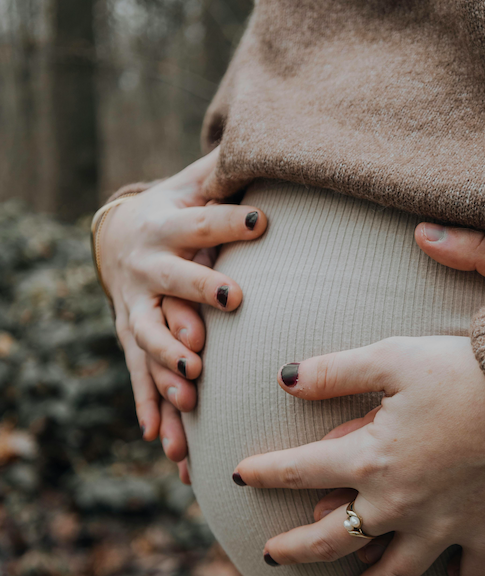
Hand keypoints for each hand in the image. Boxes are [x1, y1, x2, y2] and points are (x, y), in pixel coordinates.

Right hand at [100, 148, 266, 463]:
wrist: (119, 234)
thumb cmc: (175, 208)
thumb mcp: (193, 183)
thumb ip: (227, 171)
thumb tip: (272, 136)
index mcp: (169, 224)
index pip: (202, 221)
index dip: (228, 220)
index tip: (260, 220)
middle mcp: (148, 268)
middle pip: (173, 281)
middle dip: (198, 292)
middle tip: (230, 304)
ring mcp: (136, 308)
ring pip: (150, 338)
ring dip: (170, 362)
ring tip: (194, 387)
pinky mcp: (132, 338)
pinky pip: (140, 376)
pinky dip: (151, 406)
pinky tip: (164, 439)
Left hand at [232, 226, 484, 575]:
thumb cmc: (465, 371)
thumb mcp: (392, 358)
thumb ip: (334, 372)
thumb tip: (283, 377)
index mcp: (370, 458)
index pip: (300, 470)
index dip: (264, 473)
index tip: (237, 477)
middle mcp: (397, 504)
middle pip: (332, 539)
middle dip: (296, 548)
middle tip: (273, 556)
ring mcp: (442, 527)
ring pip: (392, 574)